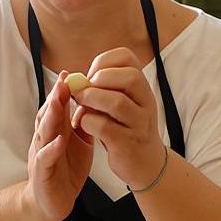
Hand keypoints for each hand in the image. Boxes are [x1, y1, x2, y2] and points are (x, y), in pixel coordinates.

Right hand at [28, 71, 92, 220]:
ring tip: (56, 102)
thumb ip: (82, 124)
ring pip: (43, 132)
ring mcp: (41, 154)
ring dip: (49, 116)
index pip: (57, 108)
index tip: (71, 73)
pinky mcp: (42, 172)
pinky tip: (58, 140)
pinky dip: (50, 149)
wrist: (51, 202)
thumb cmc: (65, 170)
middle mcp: (45, 139)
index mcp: (56, 131)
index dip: (62, 91)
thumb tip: (93, 102)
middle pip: (48, 114)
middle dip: (55, 97)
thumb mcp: (77, 144)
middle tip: (63, 81)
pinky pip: (45, 159)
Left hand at [71, 48, 167, 188]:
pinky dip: (88, 122)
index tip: (91, 75)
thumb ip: (103, 89)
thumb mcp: (122, 103)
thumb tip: (75, 80)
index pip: (127, 57)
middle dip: (99, 79)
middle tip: (85, 90)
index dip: (103, 62)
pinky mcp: (126, 143)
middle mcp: (146, 103)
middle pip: (129, 77)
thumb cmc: (126, 128)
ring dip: (91, 99)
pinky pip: (105, 127)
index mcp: (142, 87)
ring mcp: (138, 124)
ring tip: (81, 105)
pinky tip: (85, 124)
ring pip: (117, 102)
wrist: (146, 163)